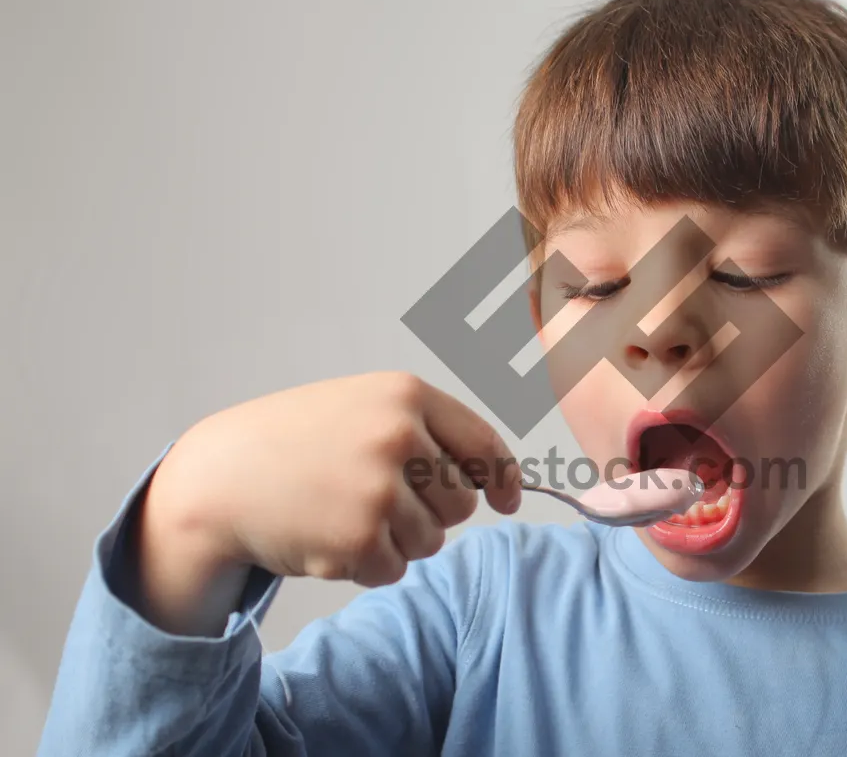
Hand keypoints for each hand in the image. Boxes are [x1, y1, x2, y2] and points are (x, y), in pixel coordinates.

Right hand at [141, 372, 520, 619]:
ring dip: (394, 540)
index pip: (483, 444)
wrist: (219, 476)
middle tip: (372, 498)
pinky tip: (326, 536)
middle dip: (429, 512)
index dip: (503, 478)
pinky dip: (366, 565)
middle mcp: (399, 435)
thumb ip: (426, 432)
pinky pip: (394, 570)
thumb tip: (494, 483)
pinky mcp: (358, 538)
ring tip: (341, 512)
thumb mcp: (363, 409)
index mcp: (406, 395)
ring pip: (430, 541)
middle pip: (460, 503)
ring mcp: (379, 487)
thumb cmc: (296, 442)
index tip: (508, 501)